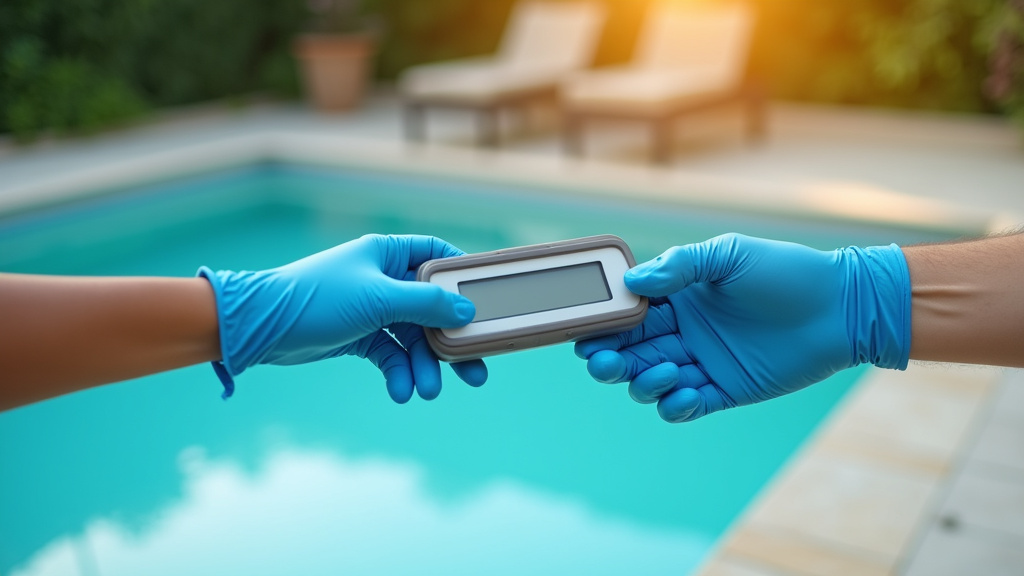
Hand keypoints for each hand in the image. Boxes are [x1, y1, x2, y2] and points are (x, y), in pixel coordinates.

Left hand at [199, 234, 485, 402]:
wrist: (261, 327)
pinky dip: (398, 372)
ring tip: (428, 391)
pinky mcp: (358, 336)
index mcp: (388, 253)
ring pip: (413, 337)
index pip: (438, 257)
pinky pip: (390, 355)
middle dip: (451, 340)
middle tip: (475, 368)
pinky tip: (402, 392)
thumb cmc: (317, 299)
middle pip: (432, 307)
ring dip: (423, 365)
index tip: (485, 303)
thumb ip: (426, 304)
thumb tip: (466, 311)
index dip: (463, 279)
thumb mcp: (378, 299)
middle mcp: (383, 278)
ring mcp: (371, 308)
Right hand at [574, 234, 909, 422]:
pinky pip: (685, 406)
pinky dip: (675, 405)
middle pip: (628, 352)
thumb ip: (680, 266)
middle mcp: (683, 332)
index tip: (587, 326)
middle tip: (602, 360)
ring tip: (665, 370)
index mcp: (678, 297)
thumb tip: (633, 282)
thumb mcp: (729, 254)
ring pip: (649, 382)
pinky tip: (684, 393)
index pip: (628, 312)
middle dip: (608, 358)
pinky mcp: (724, 391)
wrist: (839, 307)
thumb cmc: (785, 272)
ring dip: (643, 381)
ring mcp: (702, 363)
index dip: (604, 322)